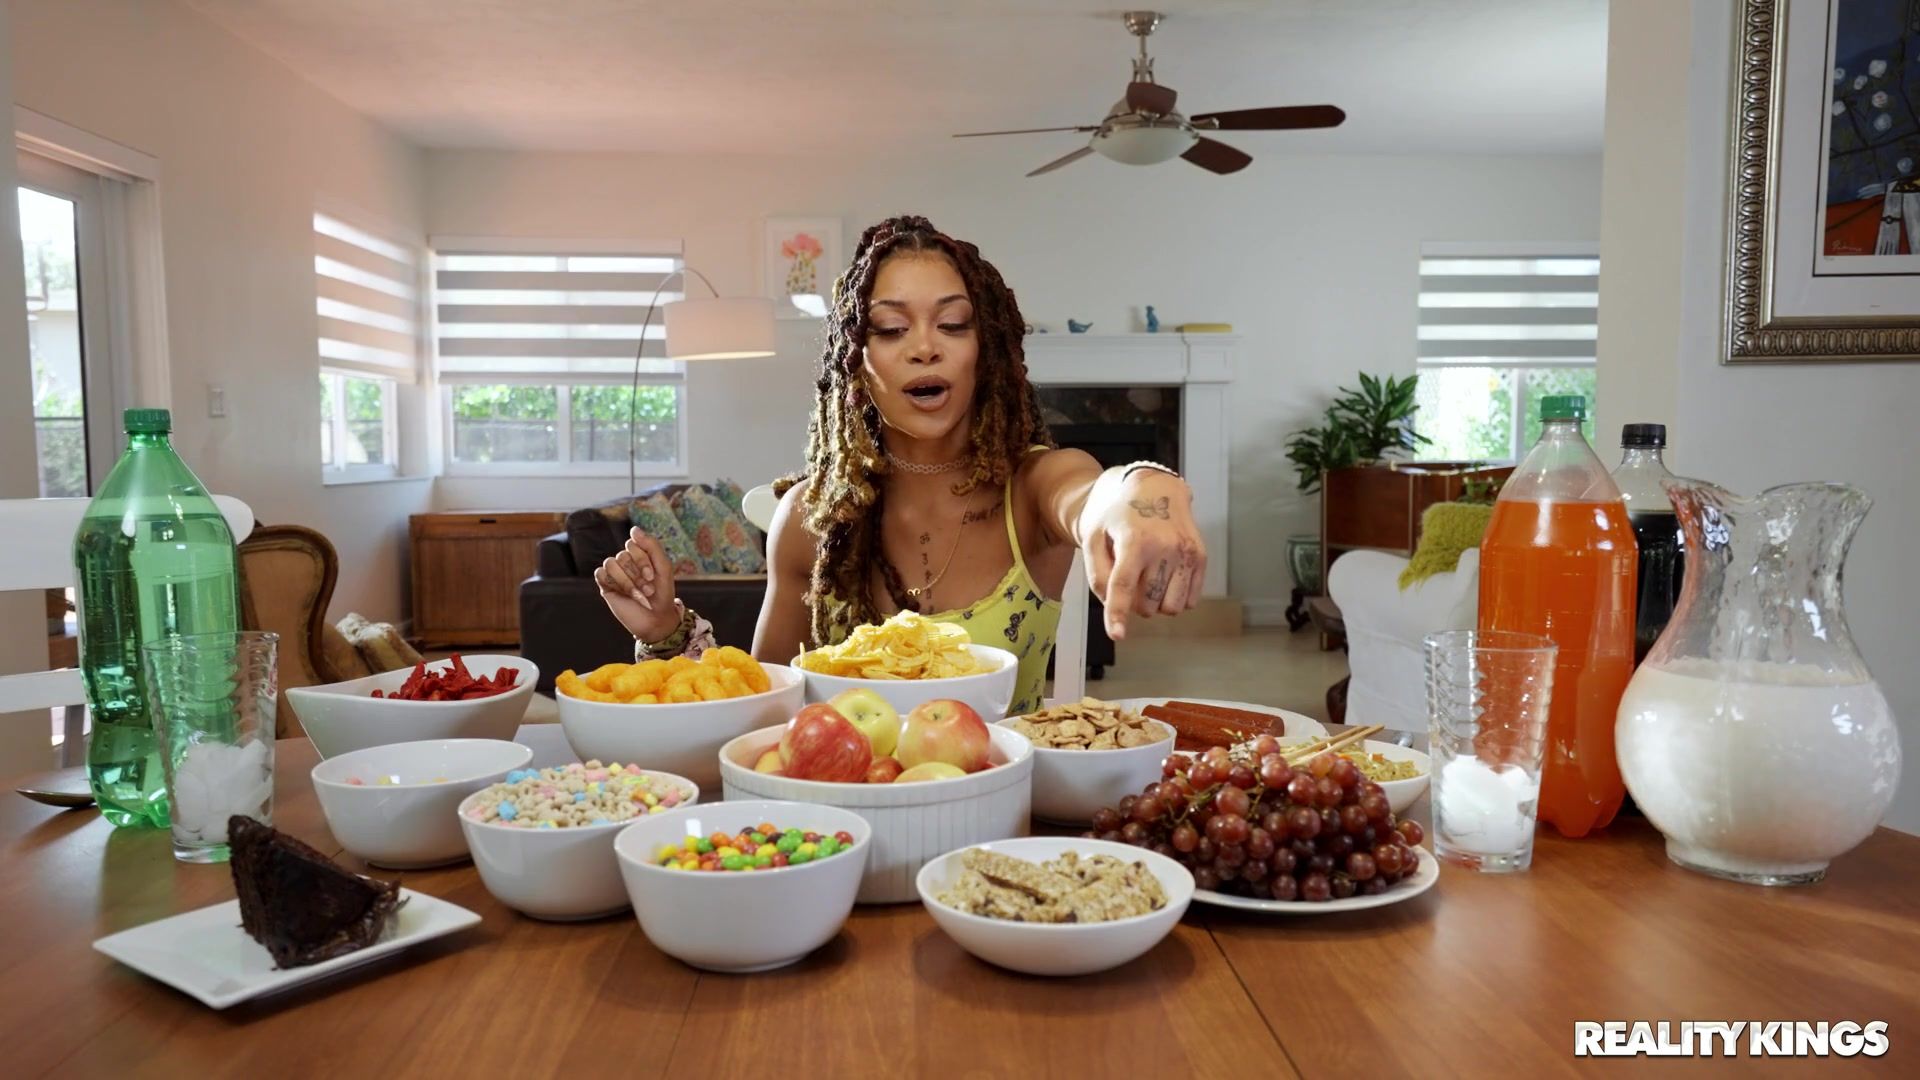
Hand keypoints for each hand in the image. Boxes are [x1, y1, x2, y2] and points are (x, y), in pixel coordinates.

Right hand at [594, 527, 680, 643]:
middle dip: (637, 575)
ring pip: (611, 563)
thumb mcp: (663, 567)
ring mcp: (614, 573)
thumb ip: (651, 545)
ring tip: (638, 594)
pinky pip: (601, 574)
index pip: (633, 543)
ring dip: (627, 582)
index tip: (652, 576)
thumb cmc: (662, 593)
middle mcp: (625, 561)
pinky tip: (624, 595)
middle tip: (648, 590)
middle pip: (623, 555)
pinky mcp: (605, 585)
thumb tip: (634, 528)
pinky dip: (615, 584)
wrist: (656, 618)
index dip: (642, 560)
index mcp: (639, 554)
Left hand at [1078, 470, 1206, 640]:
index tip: (1117, 634)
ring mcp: (1187, 552)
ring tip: (1148, 578)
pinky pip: (1190, 600)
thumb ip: (1097, 574)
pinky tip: (1164, 578)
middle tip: (1130, 579)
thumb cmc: (1118, 513)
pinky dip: (1175, 599)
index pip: (1125, 585)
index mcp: (1135, 540)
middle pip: (1148, 604)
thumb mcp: (1094, 536)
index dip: (1118, 613)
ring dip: (1156, 604)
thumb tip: (1112, 606)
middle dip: (1135, 603)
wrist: (1153, 486)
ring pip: (1171, 608)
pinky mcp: (1200, 556)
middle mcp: (1165, 546)